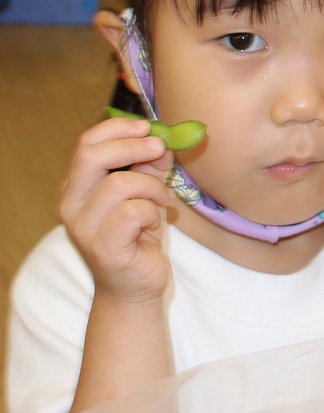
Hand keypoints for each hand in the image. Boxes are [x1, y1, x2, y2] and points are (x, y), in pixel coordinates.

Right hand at [60, 116, 175, 305]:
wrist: (134, 286)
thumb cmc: (138, 237)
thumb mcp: (145, 194)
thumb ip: (149, 167)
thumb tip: (163, 141)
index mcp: (77, 186)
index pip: (86, 144)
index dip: (118, 129)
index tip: (148, 127)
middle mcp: (71, 204)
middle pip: (91, 157)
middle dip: (132, 146)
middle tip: (159, 148)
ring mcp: (83, 227)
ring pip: (118, 184)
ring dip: (151, 186)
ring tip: (162, 198)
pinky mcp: (102, 246)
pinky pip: (132, 212)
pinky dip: (152, 210)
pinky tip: (158, 219)